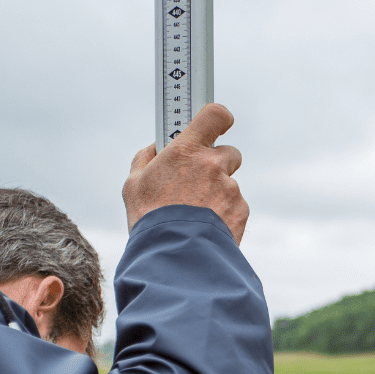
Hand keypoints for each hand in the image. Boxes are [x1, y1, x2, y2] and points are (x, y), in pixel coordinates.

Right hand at [123, 103, 247, 242]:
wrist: (174, 257)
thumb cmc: (150, 220)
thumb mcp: (133, 185)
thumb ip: (145, 159)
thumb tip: (154, 149)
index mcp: (187, 151)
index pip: (216, 115)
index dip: (218, 119)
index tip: (216, 125)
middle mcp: (213, 165)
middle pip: (229, 152)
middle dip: (217, 164)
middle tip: (199, 181)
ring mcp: (230, 188)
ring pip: (230, 184)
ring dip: (219, 193)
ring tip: (197, 214)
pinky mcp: (241, 211)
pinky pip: (236, 206)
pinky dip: (225, 214)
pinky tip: (206, 227)